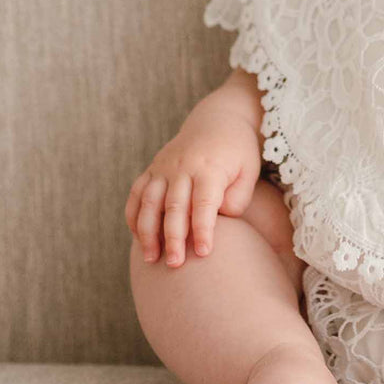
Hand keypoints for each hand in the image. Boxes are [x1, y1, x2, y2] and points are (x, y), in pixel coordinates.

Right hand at [125, 107, 261, 267]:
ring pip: (149, 202)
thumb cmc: (239, 152)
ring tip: (151, 258)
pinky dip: (134, 216)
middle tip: (175, 264)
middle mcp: (182, 167)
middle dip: (173, 238)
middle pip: (174, 206)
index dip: (203, 229)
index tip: (205, 253)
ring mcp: (163, 167)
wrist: (219, 120)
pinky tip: (138, 238)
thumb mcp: (249, 171)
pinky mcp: (152, 169)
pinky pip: (136, 194)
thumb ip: (238, 198)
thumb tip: (218, 220)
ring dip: (148, 232)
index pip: (204, 203)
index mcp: (209, 167)